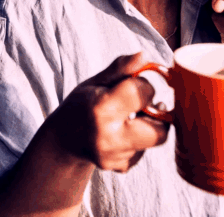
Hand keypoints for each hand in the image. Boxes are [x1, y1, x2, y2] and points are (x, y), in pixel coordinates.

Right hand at [46, 53, 169, 172]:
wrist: (63, 140)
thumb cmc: (81, 105)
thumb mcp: (95, 82)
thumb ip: (121, 69)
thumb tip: (144, 56)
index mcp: (101, 108)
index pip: (142, 92)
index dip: (143, 84)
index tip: (134, 84)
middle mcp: (109, 137)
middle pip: (160, 129)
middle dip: (156, 113)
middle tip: (142, 104)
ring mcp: (115, 156)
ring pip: (154, 140)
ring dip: (149, 126)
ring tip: (130, 117)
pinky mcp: (120, 167)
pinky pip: (145, 151)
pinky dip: (140, 140)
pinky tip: (123, 133)